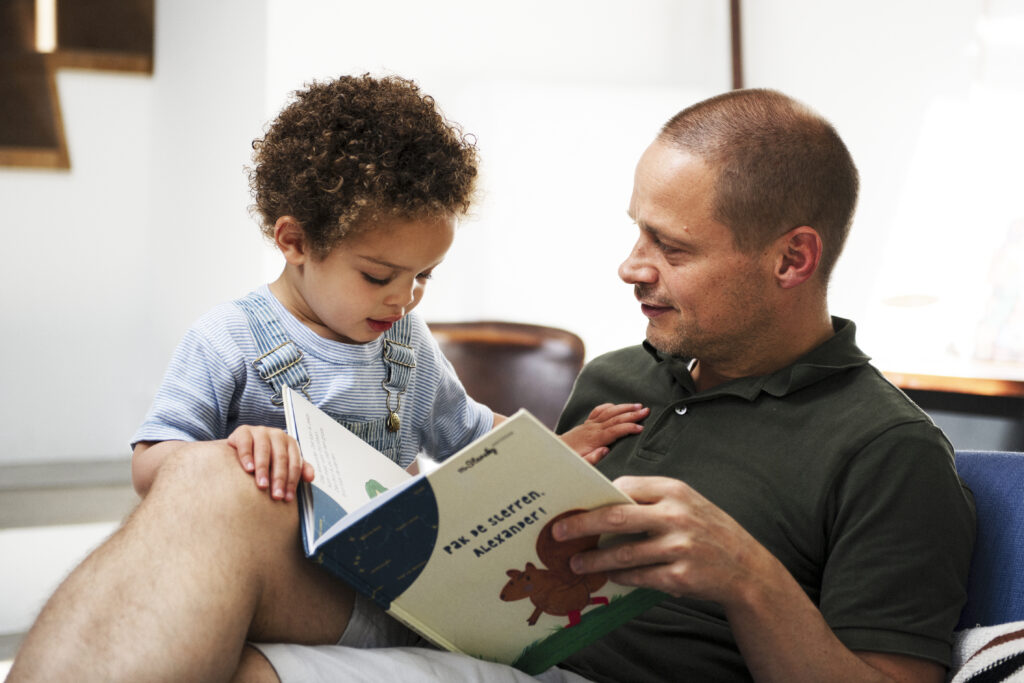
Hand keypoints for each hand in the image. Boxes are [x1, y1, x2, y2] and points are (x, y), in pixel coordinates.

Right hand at [226, 425, 314, 501]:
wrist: (240, 446)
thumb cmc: (266, 456)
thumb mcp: (283, 462)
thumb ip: (299, 469)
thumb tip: (310, 478)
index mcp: (290, 442)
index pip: (294, 463)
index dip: (292, 482)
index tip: (287, 498)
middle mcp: (277, 435)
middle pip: (281, 458)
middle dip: (279, 479)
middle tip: (276, 495)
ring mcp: (260, 432)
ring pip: (264, 451)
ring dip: (263, 470)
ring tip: (262, 485)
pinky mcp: (243, 432)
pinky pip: (246, 444)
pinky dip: (247, 457)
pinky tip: (248, 469)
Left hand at [551, 476, 771, 602]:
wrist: (745, 567)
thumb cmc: (706, 529)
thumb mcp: (685, 502)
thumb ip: (649, 499)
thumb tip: (601, 503)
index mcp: (673, 489)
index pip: (623, 487)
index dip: (593, 497)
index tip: (570, 504)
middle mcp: (676, 515)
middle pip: (616, 518)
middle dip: (581, 525)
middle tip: (558, 532)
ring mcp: (679, 547)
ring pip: (622, 554)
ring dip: (594, 560)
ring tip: (576, 563)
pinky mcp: (680, 576)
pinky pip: (638, 576)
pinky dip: (619, 577)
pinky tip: (608, 576)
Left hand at [559, 403, 648, 463]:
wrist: (553, 451)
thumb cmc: (569, 460)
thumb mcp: (581, 464)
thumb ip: (593, 458)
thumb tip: (606, 450)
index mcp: (594, 439)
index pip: (615, 431)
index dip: (629, 428)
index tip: (641, 428)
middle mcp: (592, 428)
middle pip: (615, 418)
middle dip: (632, 414)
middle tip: (647, 411)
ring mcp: (589, 424)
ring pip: (609, 412)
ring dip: (624, 407)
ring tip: (638, 405)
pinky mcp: (586, 423)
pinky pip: (599, 411)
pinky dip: (610, 406)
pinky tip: (617, 406)